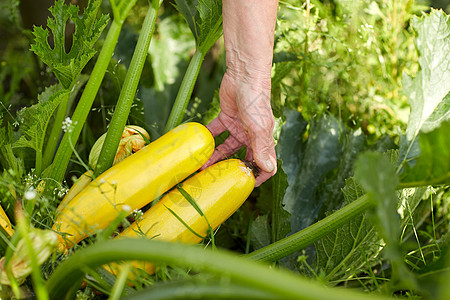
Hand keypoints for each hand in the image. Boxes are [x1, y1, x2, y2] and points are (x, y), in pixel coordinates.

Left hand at [201, 70, 276, 186]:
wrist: (244, 74)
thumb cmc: (256, 100)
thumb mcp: (259, 126)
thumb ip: (262, 148)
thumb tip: (268, 169)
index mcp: (263, 140)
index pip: (265, 165)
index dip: (257, 177)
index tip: (244, 186)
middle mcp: (251, 136)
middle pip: (242, 158)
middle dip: (230, 170)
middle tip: (216, 179)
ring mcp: (238, 127)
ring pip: (226, 148)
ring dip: (215, 157)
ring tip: (202, 166)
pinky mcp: (226, 118)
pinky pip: (216, 132)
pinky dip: (208, 138)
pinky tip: (198, 145)